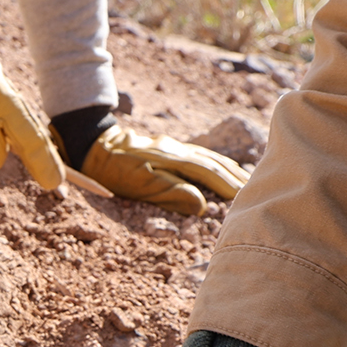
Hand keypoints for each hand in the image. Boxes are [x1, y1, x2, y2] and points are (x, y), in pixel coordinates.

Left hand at [81, 124, 249, 215]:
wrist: (91, 142)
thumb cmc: (110, 169)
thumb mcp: (136, 183)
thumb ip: (169, 192)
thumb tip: (200, 204)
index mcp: (171, 158)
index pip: (208, 172)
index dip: (228, 185)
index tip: (245, 197)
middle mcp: (175, 149)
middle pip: (213, 162)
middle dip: (234, 176)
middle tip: (256, 189)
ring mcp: (171, 146)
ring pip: (207, 156)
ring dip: (227, 168)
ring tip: (245, 180)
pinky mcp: (166, 148)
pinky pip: (197, 155)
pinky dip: (213, 163)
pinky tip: (219, 168)